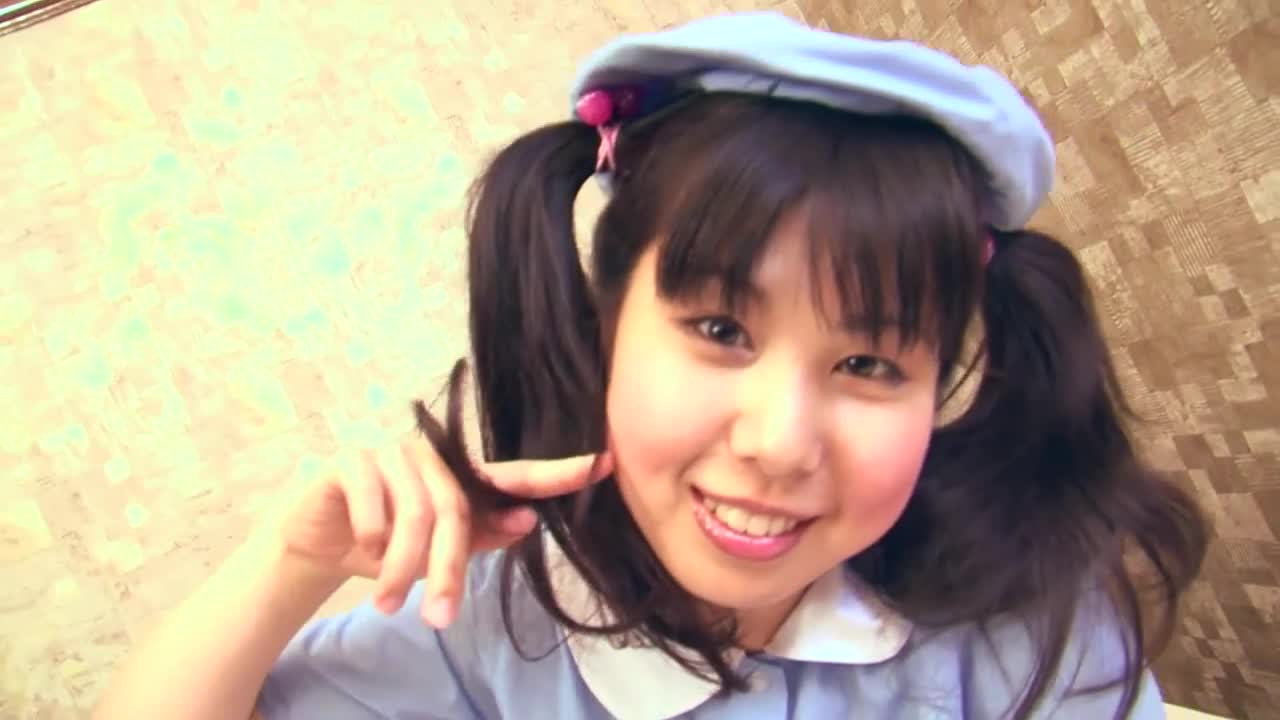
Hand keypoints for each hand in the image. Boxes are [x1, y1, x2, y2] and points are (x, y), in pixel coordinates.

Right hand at [268, 436, 612, 627]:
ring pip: (415, 513)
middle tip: (440, 618)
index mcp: (459, 478)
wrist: (316, 545)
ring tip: (389, 604)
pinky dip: (370, 538)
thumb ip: (481, 534)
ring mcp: (391, 451)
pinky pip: (374, 502)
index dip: (557, 473)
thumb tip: (527, 521)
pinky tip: (360, 549)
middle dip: (448, 571)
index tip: (603, 465)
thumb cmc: (385, 545)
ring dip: (401, 568)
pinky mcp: (352, 458)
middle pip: (457, 512)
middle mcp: (431, 456)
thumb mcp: (437, 552)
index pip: (513, 475)